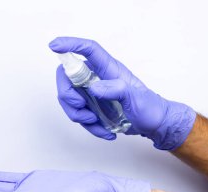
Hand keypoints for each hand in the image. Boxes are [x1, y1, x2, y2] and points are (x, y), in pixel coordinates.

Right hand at [49, 37, 195, 149]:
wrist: (153, 124)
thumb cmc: (149, 107)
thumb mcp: (137, 98)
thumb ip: (117, 90)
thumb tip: (94, 88)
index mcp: (108, 69)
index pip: (87, 50)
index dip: (70, 45)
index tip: (54, 45)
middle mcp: (96, 78)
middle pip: (67, 77)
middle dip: (68, 96)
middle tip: (82, 107)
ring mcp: (92, 93)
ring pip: (68, 99)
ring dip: (78, 115)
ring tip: (97, 122)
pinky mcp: (91, 107)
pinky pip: (78, 115)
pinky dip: (89, 127)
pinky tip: (105, 131)